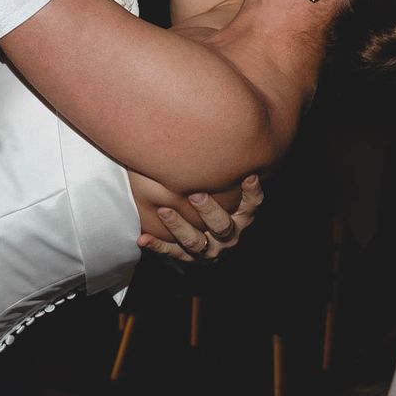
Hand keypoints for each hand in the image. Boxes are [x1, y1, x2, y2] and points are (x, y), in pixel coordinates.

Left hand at [136, 175, 263, 265]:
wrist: (209, 243)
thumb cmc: (218, 205)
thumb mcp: (230, 193)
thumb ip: (228, 173)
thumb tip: (224, 137)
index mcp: (241, 218)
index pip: (252, 206)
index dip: (252, 193)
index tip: (248, 176)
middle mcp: (228, 236)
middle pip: (222, 226)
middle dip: (208, 211)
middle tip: (195, 195)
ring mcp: (208, 249)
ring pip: (194, 241)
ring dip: (178, 226)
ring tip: (164, 211)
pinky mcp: (188, 258)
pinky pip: (171, 253)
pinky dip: (157, 246)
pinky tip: (143, 238)